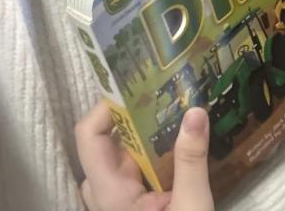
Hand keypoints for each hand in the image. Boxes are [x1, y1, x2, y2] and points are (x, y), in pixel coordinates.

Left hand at [77, 100, 213, 210]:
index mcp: (109, 191)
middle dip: (137, 114)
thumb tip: (195, 112)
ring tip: (177, 111)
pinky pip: (131, 167)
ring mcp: (112, 198)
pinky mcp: (127, 203)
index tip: (140, 86)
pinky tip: (177, 143)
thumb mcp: (190, 205)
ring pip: (122, 152)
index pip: (89, 134)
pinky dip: (151, 151)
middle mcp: (103, 191)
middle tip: (168, 93)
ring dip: (147, 133)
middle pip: (109, 139)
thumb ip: (191, 162)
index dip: (108, 106)